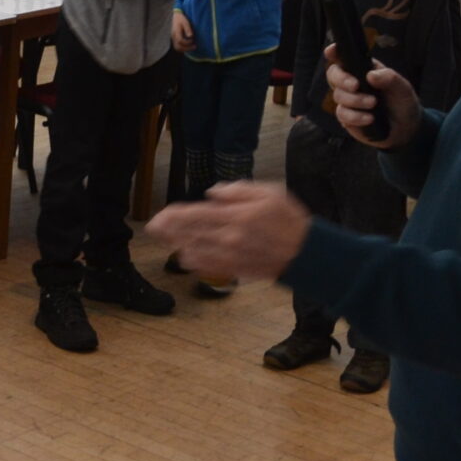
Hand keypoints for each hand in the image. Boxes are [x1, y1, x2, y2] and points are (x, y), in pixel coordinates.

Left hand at [145, 182, 314, 281]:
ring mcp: (230, 256)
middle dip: (168, 231)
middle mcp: (229, 237)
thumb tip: (212, 193)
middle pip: (189, 234)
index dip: (174, 216)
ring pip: (194, 251)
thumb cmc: (289, 219)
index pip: (196, 215)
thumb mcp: (269, 192)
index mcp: (236, 216)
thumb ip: (238, 190)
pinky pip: (206, 267)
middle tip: (153, 227)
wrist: (307, 252)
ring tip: (166, 239)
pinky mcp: (234, 269)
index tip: (160, 216)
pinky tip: (185, 255)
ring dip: (177, 245)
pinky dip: (193, 261)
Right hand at [171, 10, 194, 51]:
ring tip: (192, 47)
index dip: (187, 42)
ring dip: (185, 49)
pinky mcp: (174, 39)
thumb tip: (191, 36)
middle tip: (195, 46)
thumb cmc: (181, 19)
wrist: (176, 17)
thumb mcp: (185, 22)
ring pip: (177, 48)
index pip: (180, 41)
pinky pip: (177, 46)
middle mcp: (173, 37)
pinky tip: (189, 46)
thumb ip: (188, 29)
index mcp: (176, 32)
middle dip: (187, 48)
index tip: (193, 39)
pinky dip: (183, 48)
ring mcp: (173, 39)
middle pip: (178, 47)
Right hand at [324, 48, 421, 149]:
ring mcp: (348, 101)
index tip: (331, 51)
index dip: (334, 52)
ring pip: (338, 96)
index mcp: (364, 69)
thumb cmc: (403, 103)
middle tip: (356, 85)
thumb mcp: (403, 88)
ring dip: (355, 101)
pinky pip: (342, 115)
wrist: (405, 129)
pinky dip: (356, 117)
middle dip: (342, 79)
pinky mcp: (346, 118)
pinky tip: (369, 119)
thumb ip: (390, 78)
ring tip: (373, 105)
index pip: (345, 57)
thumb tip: (371, 75)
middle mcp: (352, 83)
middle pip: (333, 74)